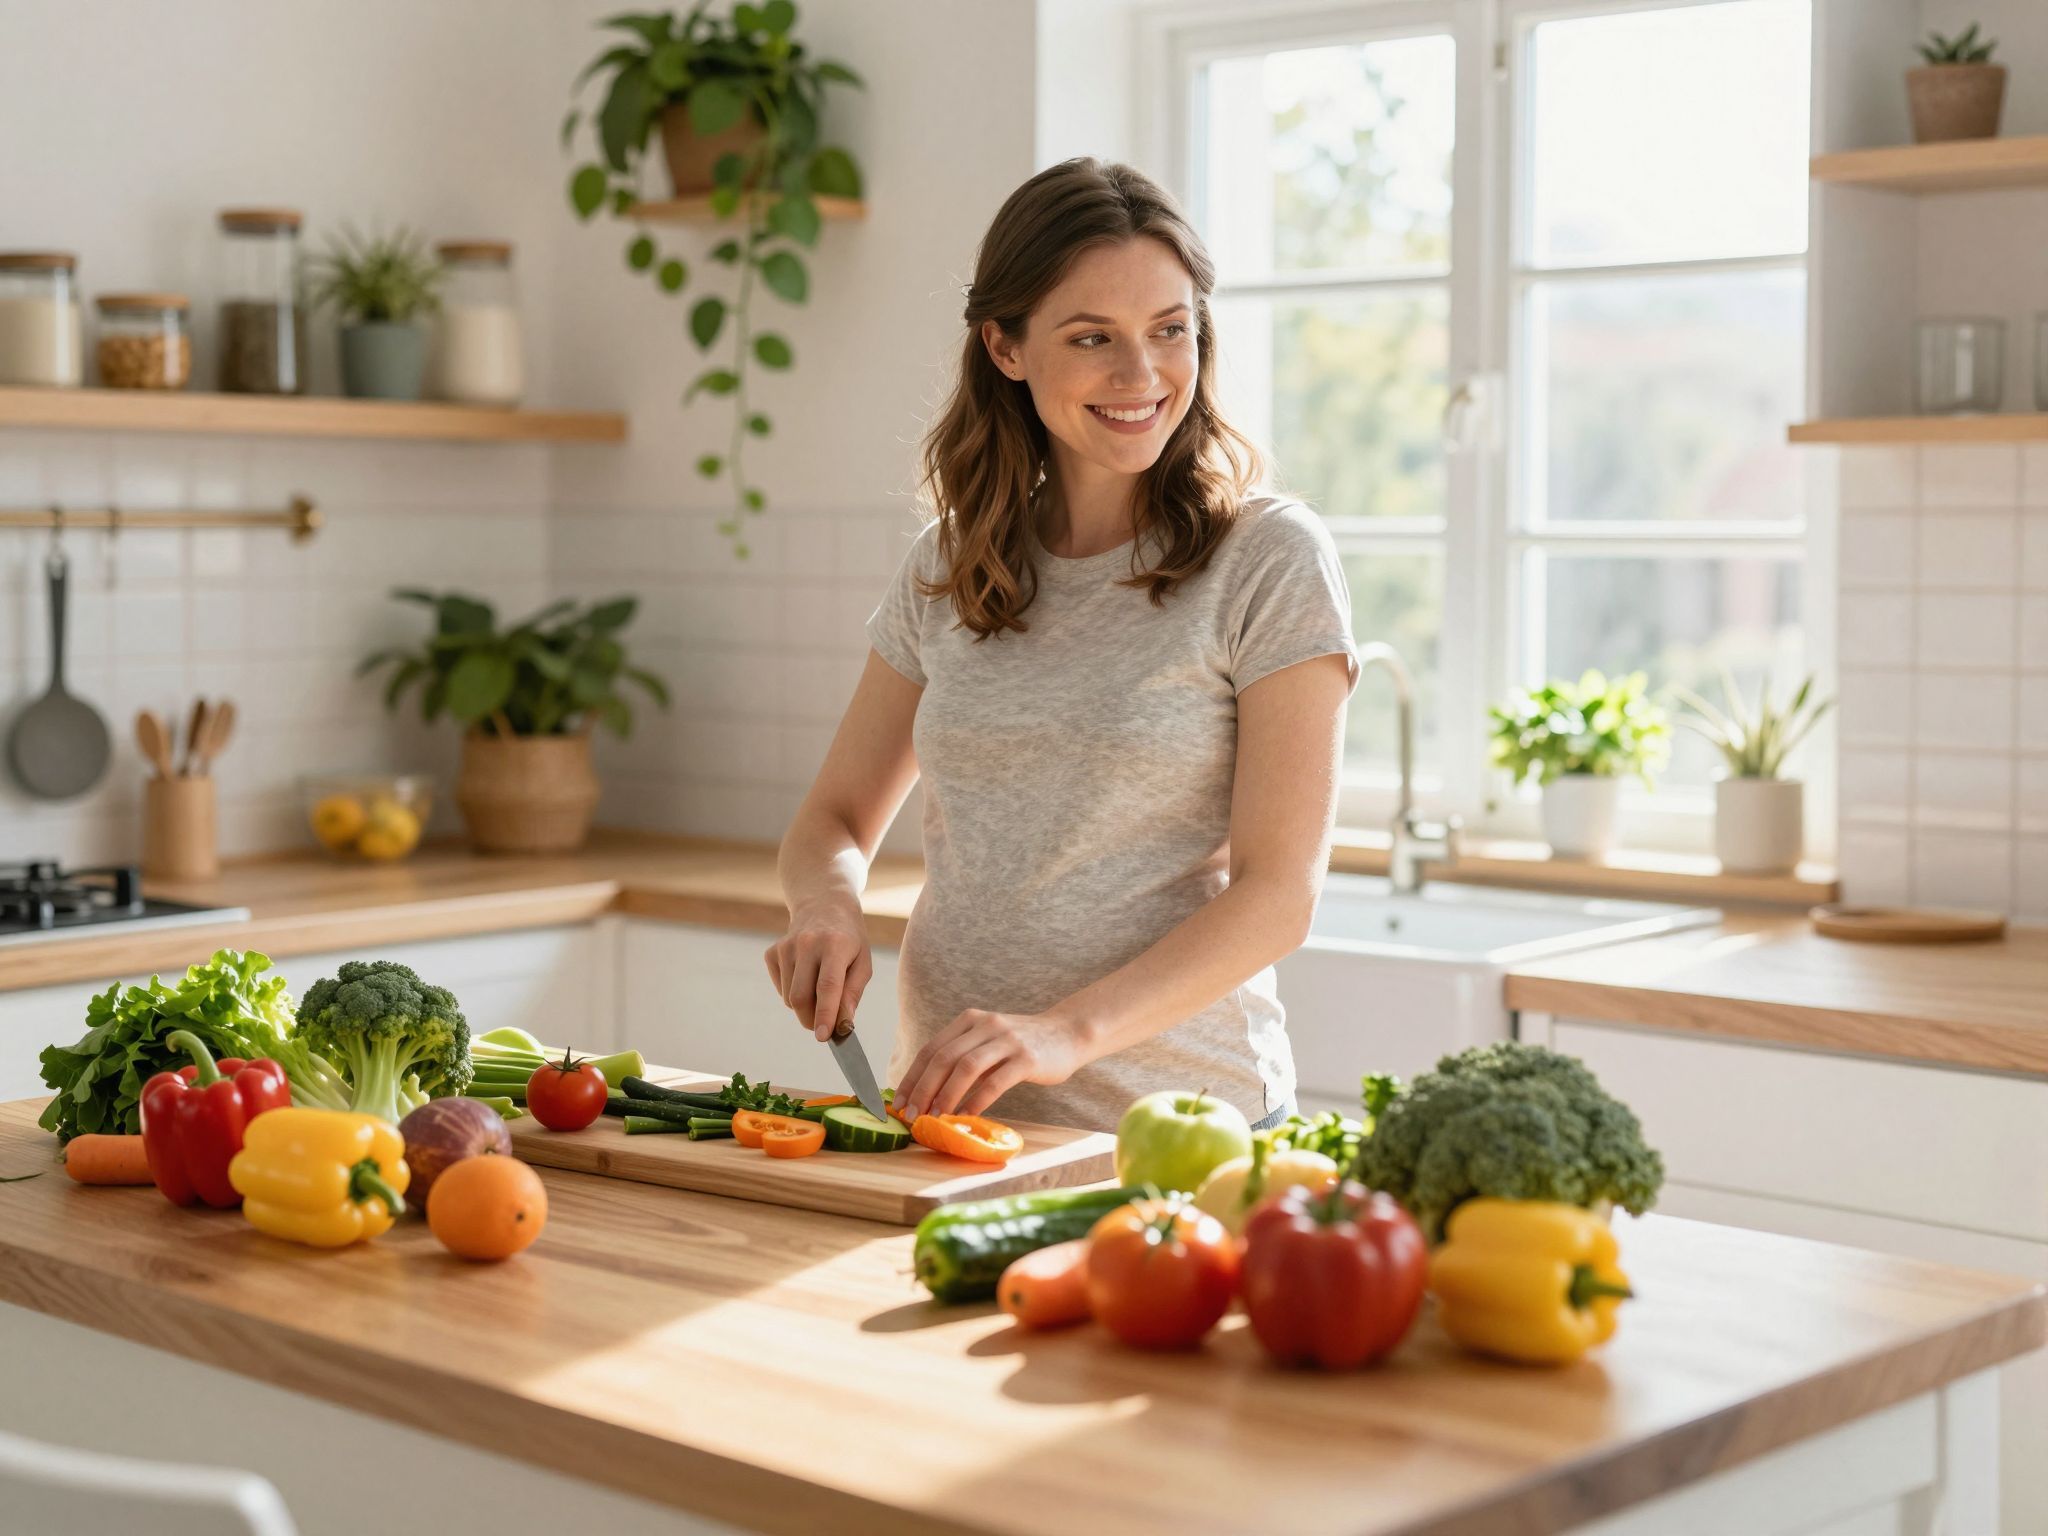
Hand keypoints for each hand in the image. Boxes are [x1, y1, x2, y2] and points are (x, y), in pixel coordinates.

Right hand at [763, 898, 873, 1041]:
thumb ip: (853, 994)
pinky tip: (805, 976)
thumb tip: (842, 1025)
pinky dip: (792, 993)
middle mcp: (807, 943)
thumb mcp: (863, 963)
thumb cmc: (849, 940)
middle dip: (811, 1020)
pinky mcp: (773, 952)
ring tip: (819, 990)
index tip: (823, 1036)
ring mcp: (786, 947)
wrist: (824, 905)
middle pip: (801, 997)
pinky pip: (780, 989)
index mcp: (835, 945)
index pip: (828, 986)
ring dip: (804, 1007)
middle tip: (824, 1026)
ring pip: (789, 998)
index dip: (825, 1014)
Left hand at [894, 1008, 1093, 1120]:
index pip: (931, 1049)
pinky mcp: (1027, 1058)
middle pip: (944, 1058)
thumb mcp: (988, 1041)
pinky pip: (995, 1082)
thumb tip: (927, 1093)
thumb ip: (963, 1058)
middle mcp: (985, 1026)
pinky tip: (967, 1116)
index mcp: (970, 1021)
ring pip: (966, 1067)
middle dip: (923, 1088)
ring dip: (945, 1095)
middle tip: (912, 1115)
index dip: (912, 1077)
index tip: (899, 1102)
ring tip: (935, 1118)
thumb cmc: (1023, 1045)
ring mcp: (1007, 1040)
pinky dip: (977, 1101)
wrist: (1068, 1033)